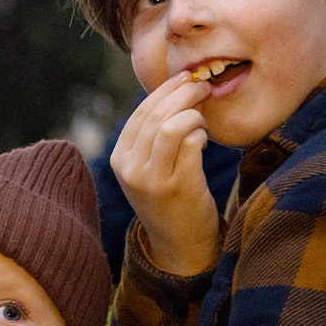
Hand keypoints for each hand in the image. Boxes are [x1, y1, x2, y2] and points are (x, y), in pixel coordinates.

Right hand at [112, 76, 222, 275]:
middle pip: (156, 114)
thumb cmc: (170, 200)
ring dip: (194, 113)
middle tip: (204, 87)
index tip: (185, 78)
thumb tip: (175, 90)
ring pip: (172, 124)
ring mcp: (152, 179)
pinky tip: (205, 140)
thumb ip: (152, 136)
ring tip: (204, 119)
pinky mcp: (178, 186)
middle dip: (184, 93)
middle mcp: (130, 168)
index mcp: (119, 159)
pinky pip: (192, 142)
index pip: (140, 112)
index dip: (165, 90)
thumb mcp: (149, 169)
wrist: (180, 246)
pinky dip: (202, 133)